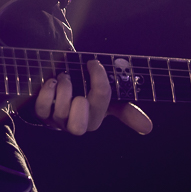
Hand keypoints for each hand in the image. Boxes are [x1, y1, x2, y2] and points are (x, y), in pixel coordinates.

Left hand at [34, 60, 152, 135]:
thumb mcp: (108, 98)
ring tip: (64, 77)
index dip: (99, 81)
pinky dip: (46, 93)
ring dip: (62, 90)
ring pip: (59, 114)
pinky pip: (42, 108)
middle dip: (79, 106)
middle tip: (76, 84)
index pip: (102, 103)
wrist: (63, 82)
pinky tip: (51, 82)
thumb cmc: (87, 91)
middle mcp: (77, 124)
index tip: (93, 63)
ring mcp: (58, 121)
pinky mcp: (43, 115)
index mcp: (97, 118)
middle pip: (80, 128)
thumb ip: (126, 111)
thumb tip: (148, 128)